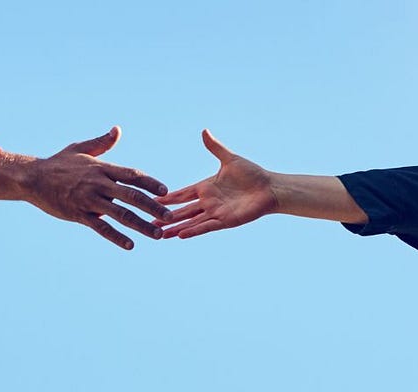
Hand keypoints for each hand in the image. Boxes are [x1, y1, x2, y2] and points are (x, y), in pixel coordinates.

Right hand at [0, 127, 170, 249]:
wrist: (33, 178)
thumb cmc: (58, 163)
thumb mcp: (80, 149)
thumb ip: (102, 143)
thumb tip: (118, 129)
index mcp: (101, 168)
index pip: (132, 175)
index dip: (150, 183)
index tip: (166, 191)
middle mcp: (98, 183)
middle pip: (132, 195)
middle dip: (153, 207)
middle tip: (170, 217)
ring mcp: (89, 200)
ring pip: (121, 214)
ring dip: (141, 225)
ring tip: (157, 234)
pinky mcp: (78, 214)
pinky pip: (101, 227)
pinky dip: (116, 237)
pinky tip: (130, 245)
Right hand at [154, 130, 279, 238]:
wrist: (269, 188)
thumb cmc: (252, 174)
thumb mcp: (230, 159)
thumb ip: (215, 148)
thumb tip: (204, 131)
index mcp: (206, 187)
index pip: (182, 194)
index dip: (167, 198)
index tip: (150, 200)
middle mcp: (208, 202)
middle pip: (182, 211)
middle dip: (165, 217)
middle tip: (148, 222)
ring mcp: (215, 213)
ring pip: (190, 222)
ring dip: (175, 227)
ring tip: (160, 234)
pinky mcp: (225, 221)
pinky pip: (206, 227)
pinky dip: (193, 230)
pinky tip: (180, 234)